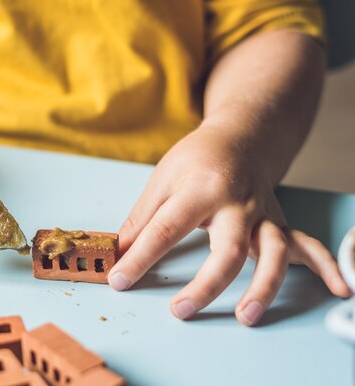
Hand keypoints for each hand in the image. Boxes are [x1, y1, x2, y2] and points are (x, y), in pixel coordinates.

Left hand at [108, 121, 350, 325]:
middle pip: (227, 249)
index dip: (140, 258)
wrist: (241, 136)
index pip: (166, 229)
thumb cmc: (196, 158)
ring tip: (248, 316)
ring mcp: (263, 214)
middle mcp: (237, 203)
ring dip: (264, 287)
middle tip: (180, 310)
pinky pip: (306, 245)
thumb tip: (120, 253)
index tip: (120, 280)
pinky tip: (340, 288)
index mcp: (200, 188)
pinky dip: (326, 267)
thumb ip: (142, 218)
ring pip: (272, 253)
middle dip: (206, 284)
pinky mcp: (278, 223)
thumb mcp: (162, 178)